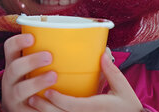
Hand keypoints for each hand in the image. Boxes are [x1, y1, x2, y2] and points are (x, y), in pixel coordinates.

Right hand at [0, 33, 56, 111]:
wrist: (20, 109)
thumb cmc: (34, 83)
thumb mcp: (33, 69)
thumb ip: (49, 57)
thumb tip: (89, 42)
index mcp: (14, 64)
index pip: (9, 48)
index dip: (18, 41)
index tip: (32, 37)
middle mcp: (10, 80)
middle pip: (13, 69)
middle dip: (30, 61)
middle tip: (49, 56)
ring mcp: (14, 97)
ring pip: (20, 90)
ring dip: (36, 82)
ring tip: (54, 76)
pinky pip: (29, 109)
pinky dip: (40, 105)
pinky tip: (54, 101)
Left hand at [27, 48, 143, 110]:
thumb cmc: (128, 106)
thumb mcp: (123, 88)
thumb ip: (111, 71)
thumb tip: (102, 53)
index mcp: (95, 108)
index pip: (72, 106)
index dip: (57, 99)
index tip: (46, 90)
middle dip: (44, 108)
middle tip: (31, 96)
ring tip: (31, 101)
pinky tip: (42, 108)